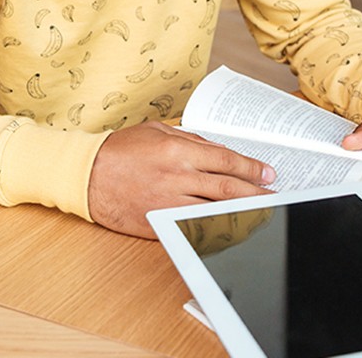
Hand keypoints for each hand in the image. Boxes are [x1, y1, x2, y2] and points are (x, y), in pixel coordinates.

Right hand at [88, 121, 275, 237]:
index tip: (268, 174)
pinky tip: (229, 229)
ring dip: (241, 214)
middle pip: (228, 188)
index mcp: (178, 151)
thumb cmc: (120, 150)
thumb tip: (219, 151)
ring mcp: (168, 203)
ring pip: (215, 211)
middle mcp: (177, 177)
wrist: (87, 175)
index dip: (252, 169)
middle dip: (256, 193)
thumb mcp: (157, 131)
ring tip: (261, 215)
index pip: (226, 160)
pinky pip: (193, 227)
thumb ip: (191, 139)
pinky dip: (214, 228)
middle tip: (274, 196)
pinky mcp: (159, 223)